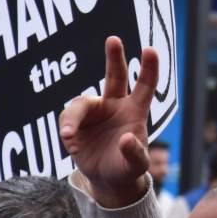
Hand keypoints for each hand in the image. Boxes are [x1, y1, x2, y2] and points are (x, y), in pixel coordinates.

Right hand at [59, 37, 154, 208]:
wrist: (106, 178)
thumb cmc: (127, 166)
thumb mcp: (136, 165)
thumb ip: (135, 154)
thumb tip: (127, 138)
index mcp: (135, 111)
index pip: (145, 85)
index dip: (149, 68)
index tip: (150, 49)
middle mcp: (115, 105)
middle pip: (115, 76)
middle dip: (114, 57)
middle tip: (114, 39)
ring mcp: (94, 111)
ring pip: (81, 103)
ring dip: (73, 118)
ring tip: (69, 137)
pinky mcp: (76, 122)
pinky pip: (67, 119)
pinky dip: (66, 129)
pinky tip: (70, 143)